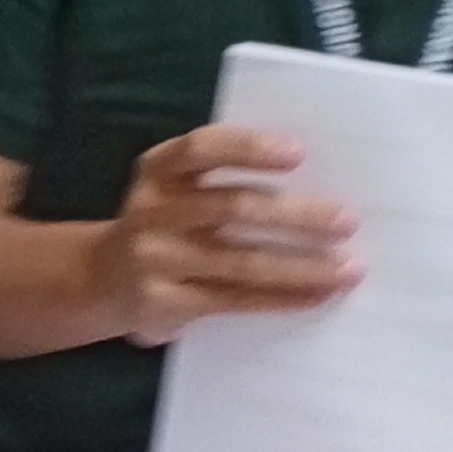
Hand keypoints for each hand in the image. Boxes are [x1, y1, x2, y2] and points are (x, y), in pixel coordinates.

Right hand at [89, 123, 359, 346]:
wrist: (104, 280)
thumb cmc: (168, 223)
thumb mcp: (179, 189)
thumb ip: (225, 178)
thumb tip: (319, 181)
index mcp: (160, 169)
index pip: (203, 149)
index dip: (250, 148)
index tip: (298, 153)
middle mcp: (153, 210)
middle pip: (232, 207)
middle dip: (295, 215)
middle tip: (347, 221)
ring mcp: (156, 259)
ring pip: (240, 262)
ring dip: (301, 265)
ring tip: (348, 268)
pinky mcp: (166, 303)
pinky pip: (235, 300)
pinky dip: (282, 298)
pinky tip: (318, 295)